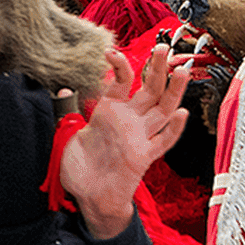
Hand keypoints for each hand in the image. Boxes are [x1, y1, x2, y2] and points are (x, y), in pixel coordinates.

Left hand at [59, 44, 188, 239]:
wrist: (87, 196)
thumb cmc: (80, 166)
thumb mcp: (68, 134)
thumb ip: (67, 112)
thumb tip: (62, 90)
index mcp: (109, 112)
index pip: (121, 82)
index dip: (120, 66)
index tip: (111, 51)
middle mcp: (128, 121)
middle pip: (150, 89)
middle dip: (157, 68)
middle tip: (162, 47)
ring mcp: (139, 137)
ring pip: (163, 109)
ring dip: (174, 90)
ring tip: (182, 71)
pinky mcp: (144, 156)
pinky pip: (163, 141)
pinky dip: (173, 128)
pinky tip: (180, 114)